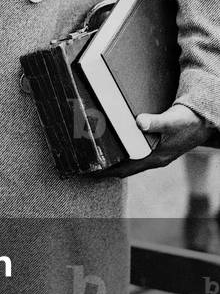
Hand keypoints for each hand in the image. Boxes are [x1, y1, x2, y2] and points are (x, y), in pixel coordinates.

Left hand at [96, 103, 215, 178]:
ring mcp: (158, 155)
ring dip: (116, 162)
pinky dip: (125, 154)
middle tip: (88, 167)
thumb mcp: (172, 121)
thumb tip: (139, 122)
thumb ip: (156, 122)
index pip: (126, 169)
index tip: (91, 172)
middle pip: (126, 169)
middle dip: (107, 169)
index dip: (108, 171)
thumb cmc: (188, 121)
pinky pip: (137, 155)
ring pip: (131, 163)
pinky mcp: (159, 148)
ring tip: (99, 158)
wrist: (204, 122)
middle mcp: (155, 159)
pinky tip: (118, 147)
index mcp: (156, 157)